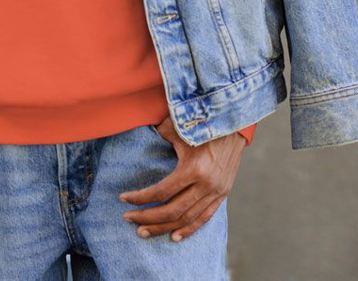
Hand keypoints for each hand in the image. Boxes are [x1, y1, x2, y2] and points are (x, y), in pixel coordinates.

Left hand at [118, 116, 245, 241]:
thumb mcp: (178, 127)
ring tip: (143, 232)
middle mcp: (206, 184)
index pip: (161, 192)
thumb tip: (143, 141)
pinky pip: (205, 218)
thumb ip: (159, 136)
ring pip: (187, 219)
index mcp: (194, 168)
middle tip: (128, 219)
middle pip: (172, 211)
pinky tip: (174, 237)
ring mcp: (216, 191)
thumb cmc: (201, 121)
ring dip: (163, 228)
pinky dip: (189, 229)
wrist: (234, 122)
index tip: (123, 198)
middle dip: (147, 217)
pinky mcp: (223, 193)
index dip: (140, 198)